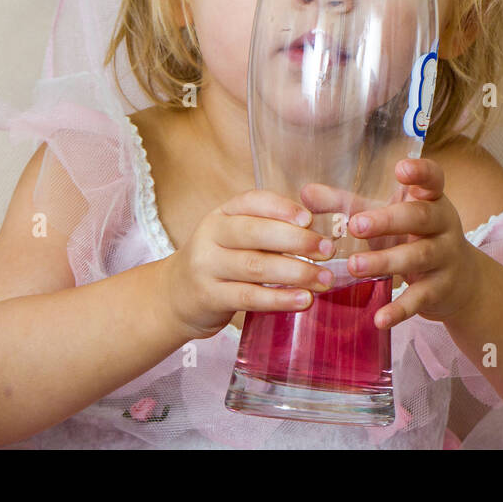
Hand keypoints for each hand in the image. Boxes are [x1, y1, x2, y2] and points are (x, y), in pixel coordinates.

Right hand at [159, 190, 337, 339]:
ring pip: (255, 266)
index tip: (310, 218)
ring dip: (295, 272)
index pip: (252, 201)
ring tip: (324, 279)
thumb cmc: (220, 262)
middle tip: (327, 250)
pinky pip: (249, 297)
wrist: (175, 296)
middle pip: (255, 232)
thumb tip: (318, 231)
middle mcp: (211, 235)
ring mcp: (207, 266)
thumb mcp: (235, 237)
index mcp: (222, 214)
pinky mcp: (209, 297)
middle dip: (296, 240)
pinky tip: (303, 300)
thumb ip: (268, 230)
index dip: (281, 208)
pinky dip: (279, 299)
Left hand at [344, 157, 481, 328]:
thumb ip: (348, 204)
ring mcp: (445, 257)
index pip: (433, 178)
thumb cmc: (413, 237)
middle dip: (389, 220)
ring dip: (386, 261)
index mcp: (431, 199)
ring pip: (418, 256)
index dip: (420, 172)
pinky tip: (379, 318)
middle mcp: (443, 225)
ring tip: (353, 266)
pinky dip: (400, 309)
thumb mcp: (387, 216)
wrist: (461, 281)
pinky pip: (420, 298)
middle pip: (421, 217)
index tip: (400, 168)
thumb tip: (305, 192)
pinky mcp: (441, 289)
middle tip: (355, 225)